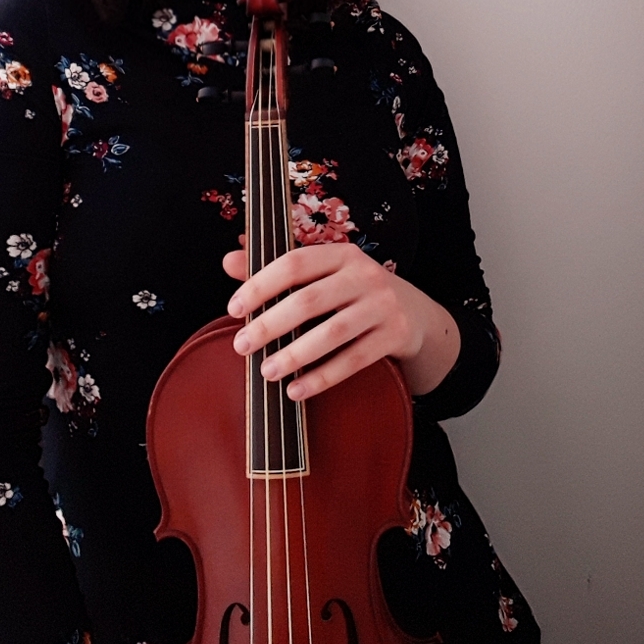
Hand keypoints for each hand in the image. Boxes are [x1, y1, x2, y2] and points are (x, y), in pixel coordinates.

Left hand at [222, 242, 459, 401]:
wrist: (414, 313)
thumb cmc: (354, 292)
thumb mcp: (323, 274)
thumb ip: (276, 270)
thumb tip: (229, 261)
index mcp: (341, 254)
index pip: (294, 262)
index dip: (261, 284)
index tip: (234, 308)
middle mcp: (364, 275)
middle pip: (310, 300)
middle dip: (271, 324)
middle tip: (241, 346)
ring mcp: (381, 305)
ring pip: (333, 332)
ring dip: (295, 355)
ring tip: (266, 371)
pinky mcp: (393, 335)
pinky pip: (354, 360)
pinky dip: (323, 377)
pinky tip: (297, 389)